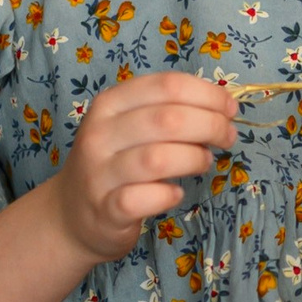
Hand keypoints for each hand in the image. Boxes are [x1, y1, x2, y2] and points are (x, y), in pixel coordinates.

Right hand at [51, 71, 237, 259]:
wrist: (72, 216)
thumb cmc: (115, 163)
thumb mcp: (131, 125)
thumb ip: (169, 109)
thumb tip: (223, 106)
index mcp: (110, 104)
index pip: (167, 85)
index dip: (208, 95)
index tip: (229, 109)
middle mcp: (100, 134)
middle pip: (168, 119)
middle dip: (211, 126)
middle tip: (227, 137)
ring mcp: (99, 174)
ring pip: (158, 158)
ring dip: (194, 158)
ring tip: (203, 162)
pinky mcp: (105, 210)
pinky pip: (143, 199)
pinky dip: (169, 196)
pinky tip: (177, 194)